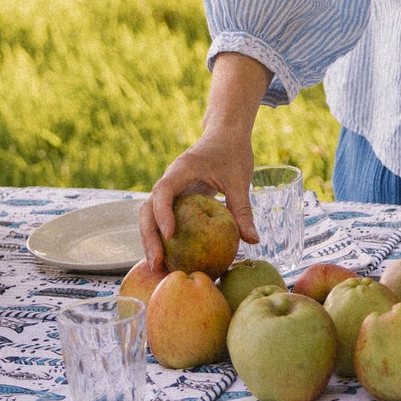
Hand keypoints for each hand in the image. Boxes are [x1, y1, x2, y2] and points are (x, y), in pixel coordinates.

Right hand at [139, 135, 257, 268]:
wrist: (225, 133)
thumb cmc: (233, 151)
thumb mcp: (240, 179)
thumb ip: (243, 209)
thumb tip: (253, 241)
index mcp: (182, 169)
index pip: (163, 191)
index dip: (163, 213)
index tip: (170, 235)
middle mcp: (170, 180)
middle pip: (148, 208)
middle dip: (149, 236)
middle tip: (157, 262)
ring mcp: (170, 189)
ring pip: (150, 215)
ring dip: (150, 240)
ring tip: (157, 267)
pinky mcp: (175, 198)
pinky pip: (162, 218)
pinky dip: (161, 237)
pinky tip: (168, 259)